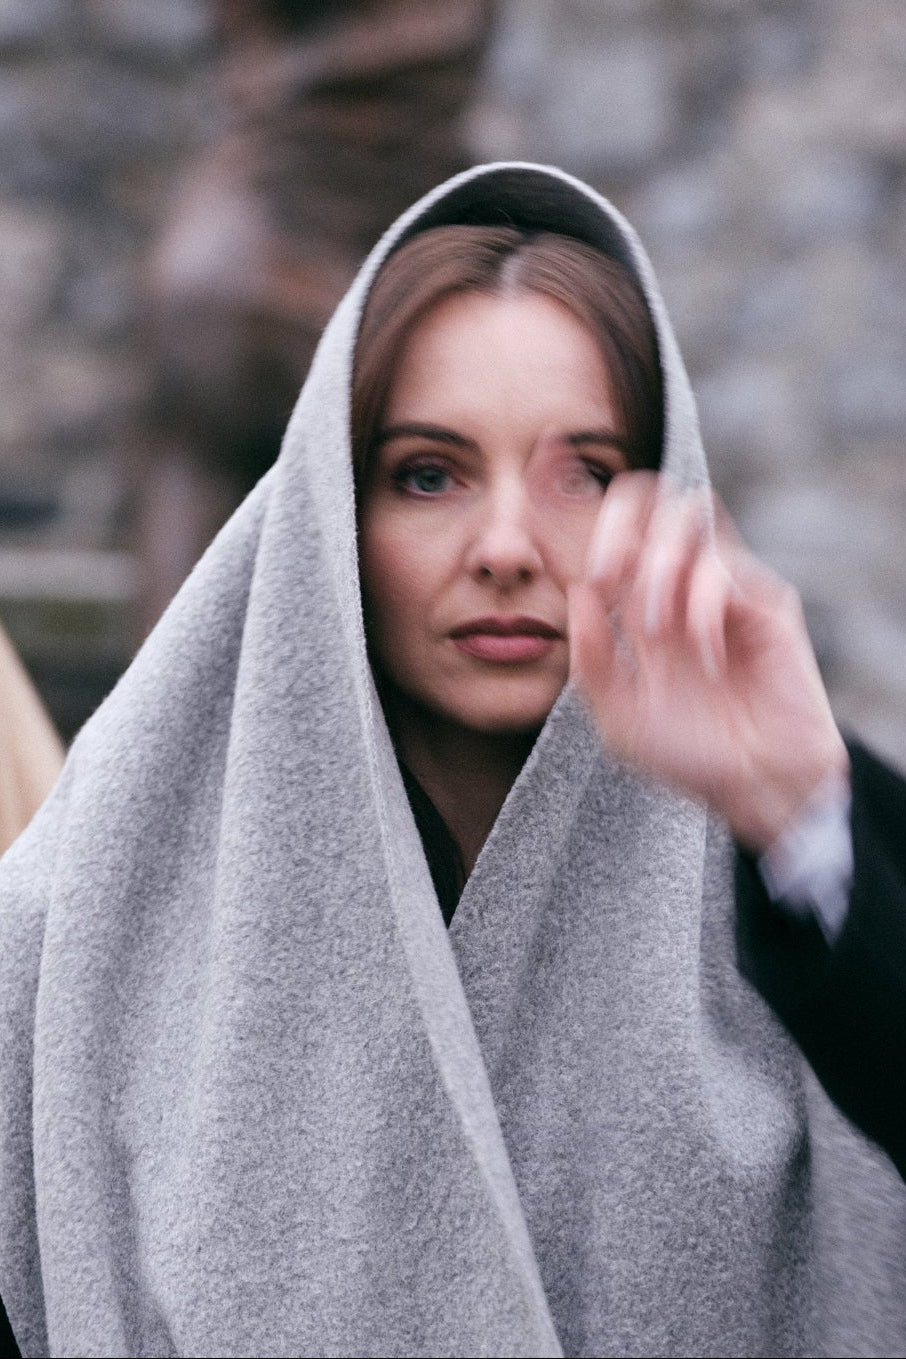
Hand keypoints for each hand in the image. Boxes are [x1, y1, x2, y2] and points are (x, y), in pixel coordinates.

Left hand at [568, 472, 848, 850]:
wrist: (754, 785)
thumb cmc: (687, 752)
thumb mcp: (616, 714)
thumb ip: (590, 658)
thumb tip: (576, 593)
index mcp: (637, 600)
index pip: (610, 530)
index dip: (581, 510)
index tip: (551, 511)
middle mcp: (678, 582)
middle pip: (650, 499)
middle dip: (618, 526)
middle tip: (604, 577)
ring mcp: (723, 584)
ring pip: (688, 516)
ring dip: (659, 566)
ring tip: (653, 629)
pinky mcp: (765, 599)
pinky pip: (724, 570)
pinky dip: (701, 608)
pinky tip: (703, 659)